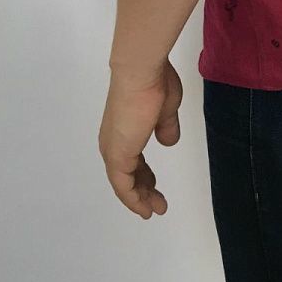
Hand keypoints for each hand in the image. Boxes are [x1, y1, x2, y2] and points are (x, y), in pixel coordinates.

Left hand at [98, 57, 182, 218]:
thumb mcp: (166, 109)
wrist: (141, 73)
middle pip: (127, 174)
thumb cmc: (155, 84)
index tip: (155, 186)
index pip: (132, 159)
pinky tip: (144, 209)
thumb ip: (166, 126)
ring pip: (124, 183)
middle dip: (144, 189)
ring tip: (156, 209)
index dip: (144, 175)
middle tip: (158, 203)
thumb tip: (168, 141)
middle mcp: (114, 141)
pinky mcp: (117, 156)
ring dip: (140, 198)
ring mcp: (114, 149)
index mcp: (125, 129)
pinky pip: (123, 186)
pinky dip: (133, 199)